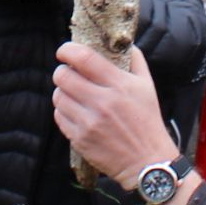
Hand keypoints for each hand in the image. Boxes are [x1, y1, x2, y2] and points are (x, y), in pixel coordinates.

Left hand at [50, 42, 175, 188]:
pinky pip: (59, 116)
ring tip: (73, 94)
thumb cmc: (147, 121)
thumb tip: (123, 43)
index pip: (84, 59)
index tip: (65, 51)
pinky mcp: (80, 139)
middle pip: (63, 76)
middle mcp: (103, 103)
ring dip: (62, 92)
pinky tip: (75, 112)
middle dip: (62, 71)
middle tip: (68, 74)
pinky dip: (63, 111)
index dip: (68, 50)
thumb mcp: (148, 86)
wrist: (147, 162)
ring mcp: (89, 122)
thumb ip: (136, 60)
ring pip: (58, 96)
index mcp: (120, 85)